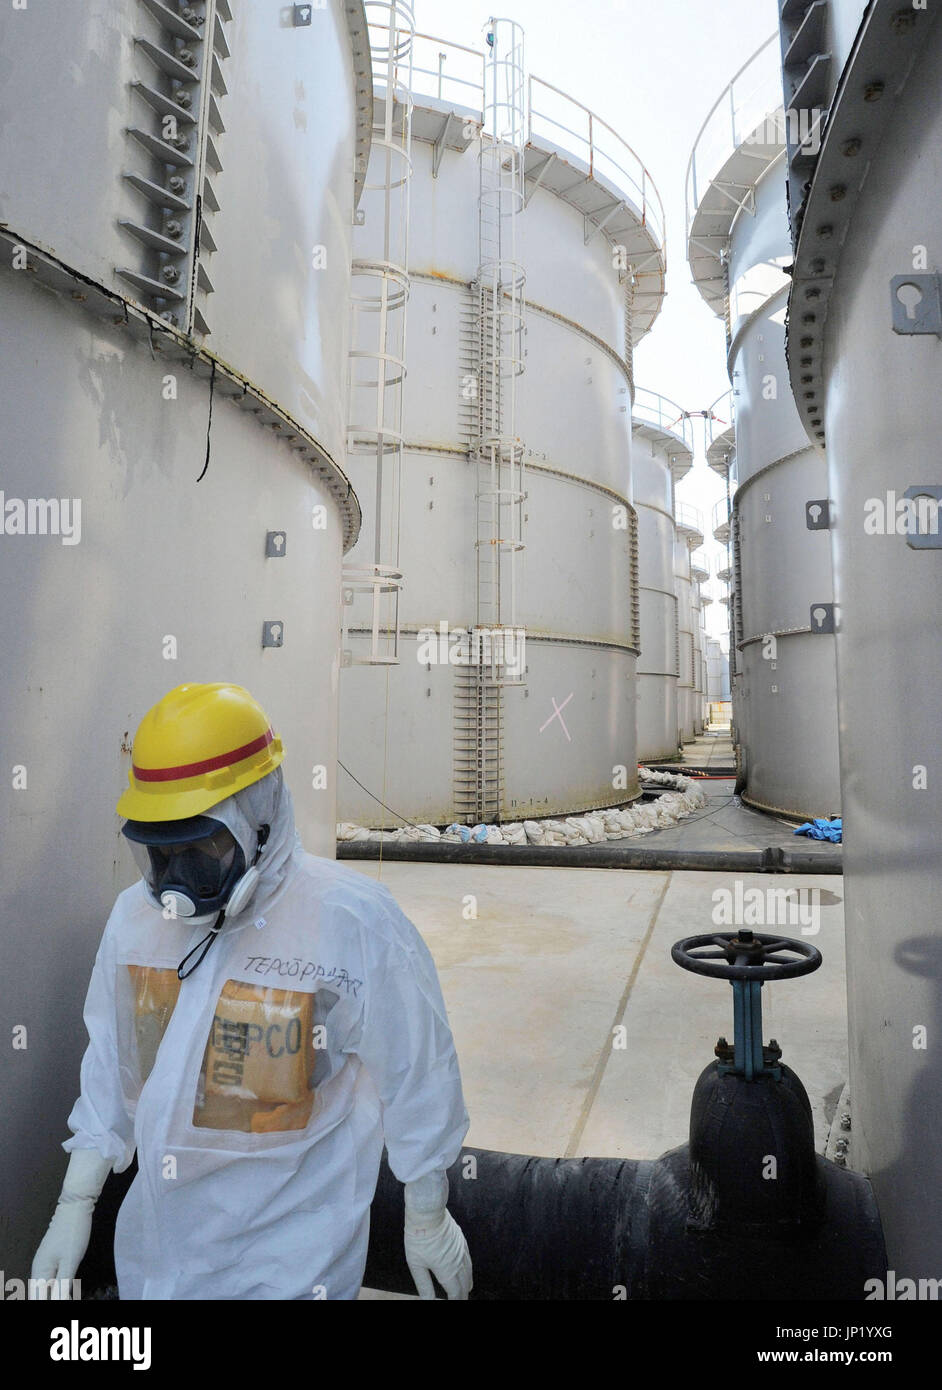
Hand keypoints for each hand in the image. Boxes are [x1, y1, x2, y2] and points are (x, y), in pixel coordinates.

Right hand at [29, 1149, 112, 1297]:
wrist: (76, 1206)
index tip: (64, 1300)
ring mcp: (46, 1262)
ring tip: (69, 1296)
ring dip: (56, 1294)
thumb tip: (58, 1301)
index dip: (46, 1302)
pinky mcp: (55, 1257)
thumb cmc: (73, 1232)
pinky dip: (59, 1286)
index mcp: (40, 1271)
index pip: (37, 1297)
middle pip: (40, 1293)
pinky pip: (53, 1278)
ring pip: (47, 1286)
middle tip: (68, 1298)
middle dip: (51, 1298)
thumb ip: (62, 1285)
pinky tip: (69, 1290)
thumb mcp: (70, 1261)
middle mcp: (39, 1268)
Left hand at [404, 1205, 471, 1300]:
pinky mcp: (461, 1240)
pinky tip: (466, 1268)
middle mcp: (458, 1262)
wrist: (427, 1213)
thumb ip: (424, 1284)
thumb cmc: (419, 1238)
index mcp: (447, 1270)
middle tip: (461, 1299)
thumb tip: (428, 1300)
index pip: (456, 1292)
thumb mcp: (416, 1264)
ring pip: (469, 1271)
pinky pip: (469, 1258)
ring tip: (467, 1289)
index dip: (456, 1300)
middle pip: (465, 1283)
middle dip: (463, 1294)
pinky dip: (469, 1268)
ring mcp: (461, 1250)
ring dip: (468, 1282)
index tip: (454, 1303)